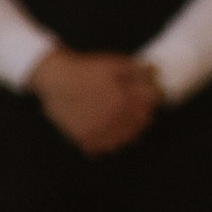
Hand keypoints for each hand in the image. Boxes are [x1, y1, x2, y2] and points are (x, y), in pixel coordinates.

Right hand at [32, 48, 160, 156]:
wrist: (56, 80)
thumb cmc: (85, 71)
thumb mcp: (113, 64)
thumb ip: (137, 70)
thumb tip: (156, 73)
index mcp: (125, 99)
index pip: (153, 101)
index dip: (154, 95)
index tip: (150, 92)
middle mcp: (115, 119)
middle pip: (143, 122)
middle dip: (144, 113)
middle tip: (136, 106)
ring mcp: (100, 132)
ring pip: (126, 138)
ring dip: (129, 130)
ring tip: (121, 119)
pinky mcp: (86, 140)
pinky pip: (105, 147)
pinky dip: (109, 142)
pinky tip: (107, 131)